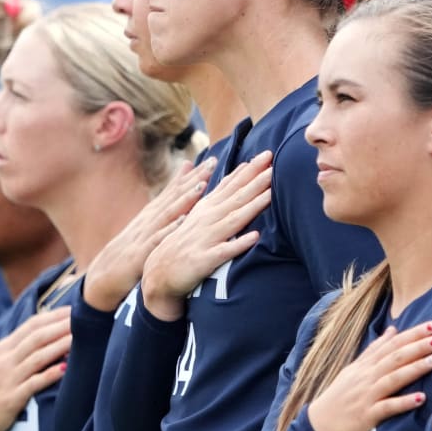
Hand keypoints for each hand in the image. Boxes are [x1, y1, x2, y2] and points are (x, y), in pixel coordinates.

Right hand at [0, 308, 70, 430]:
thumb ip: (18, 348)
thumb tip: (45, 332)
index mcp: (3, 349)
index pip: (31, 326)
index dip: (53, 316)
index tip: (73, 309)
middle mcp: (5, 361)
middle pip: (36, 338)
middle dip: (60, 327)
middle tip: (82, 318)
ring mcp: (8, 379)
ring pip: (37, 358)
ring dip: (59, 347)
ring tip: (78, 338)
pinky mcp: (11, 399)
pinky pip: (33, 384)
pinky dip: (49, 375)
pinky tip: (65, 369)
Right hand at [83, 159, 215, 310]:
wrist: (105, 276)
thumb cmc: (131, 251)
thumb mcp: (147, 228)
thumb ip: (163, 210)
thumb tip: (179, 196)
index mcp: (153, 214)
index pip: (175, 190)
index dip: (193, 175)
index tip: (212, 159)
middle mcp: (149, 220)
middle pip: (174, 196)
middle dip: (193, 179)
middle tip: (212, 162)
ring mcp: (145, 235)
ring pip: (167, 213)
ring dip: (184, 199)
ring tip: (201, 186)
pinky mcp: (141, 253)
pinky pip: (157, 240)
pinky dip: (169, 229)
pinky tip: (182, 221)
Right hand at [141, 151, 272, 320]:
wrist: (158, 275)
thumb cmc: (181, 245)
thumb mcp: (194, 218)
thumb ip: (210, 197)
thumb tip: (217, 173)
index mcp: (205, 209)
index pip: (230, 185)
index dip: (248, 170)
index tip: (266, 155)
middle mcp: (206, 220)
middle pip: (235, 196)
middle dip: (255, 179)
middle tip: (273, 161)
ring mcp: (205, 239)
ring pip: (233, 219)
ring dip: (252, 205)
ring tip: (271, 192)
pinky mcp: (203, 260)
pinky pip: (223, 252)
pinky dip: (238, 243)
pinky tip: (255, 237)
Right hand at [305, 323, 431, 430]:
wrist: (319, 425)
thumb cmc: (340, 397)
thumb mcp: (354, 369)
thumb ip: (374, 351)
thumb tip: (393, 330)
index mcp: (365, 365)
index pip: (391, 345)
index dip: (411, 334)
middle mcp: (366, 377)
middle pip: (394, 358)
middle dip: (417, 346)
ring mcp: (366, 396)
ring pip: (392, 379)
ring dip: (414, 369)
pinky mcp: (366, 416)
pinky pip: (387, 408)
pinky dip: (403, 402)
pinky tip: (421, 398)